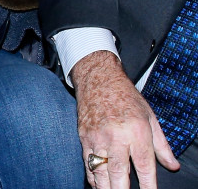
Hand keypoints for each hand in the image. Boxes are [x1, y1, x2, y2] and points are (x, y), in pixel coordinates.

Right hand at [71, 51, 178, 188]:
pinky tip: (99, 185)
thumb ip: (162, 145)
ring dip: (107, 187)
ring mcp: (98, 137)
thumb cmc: (126, 97)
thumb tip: (172, 166)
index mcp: (137, 131)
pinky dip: (93, 178)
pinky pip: (87, 163)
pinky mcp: (84, 137)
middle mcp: (116, 136)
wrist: (98, 79)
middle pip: (120, 173)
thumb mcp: (150, 118)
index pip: (145, 166)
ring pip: (101, 171)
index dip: (148, 186)